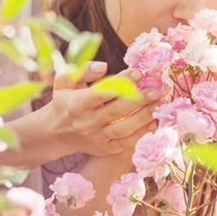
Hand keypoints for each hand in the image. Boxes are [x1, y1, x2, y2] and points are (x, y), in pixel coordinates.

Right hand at [43, 61, 160, 156]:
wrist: (58, 132)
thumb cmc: (65, 101)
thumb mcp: (65, 81)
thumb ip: (83, 70)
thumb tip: (103, 67)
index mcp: (76, 105)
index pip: (100, 93)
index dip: (120, 83)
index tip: (138, 73)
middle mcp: (86, 123)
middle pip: (115, 112)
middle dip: (137, 100)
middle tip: (156, 90)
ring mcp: (97, 138)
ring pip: (123, 128)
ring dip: (143, 117)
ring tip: (158, 104)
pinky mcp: (105, 148)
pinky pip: (126, 142)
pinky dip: (141, 133)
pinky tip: (153, 121)